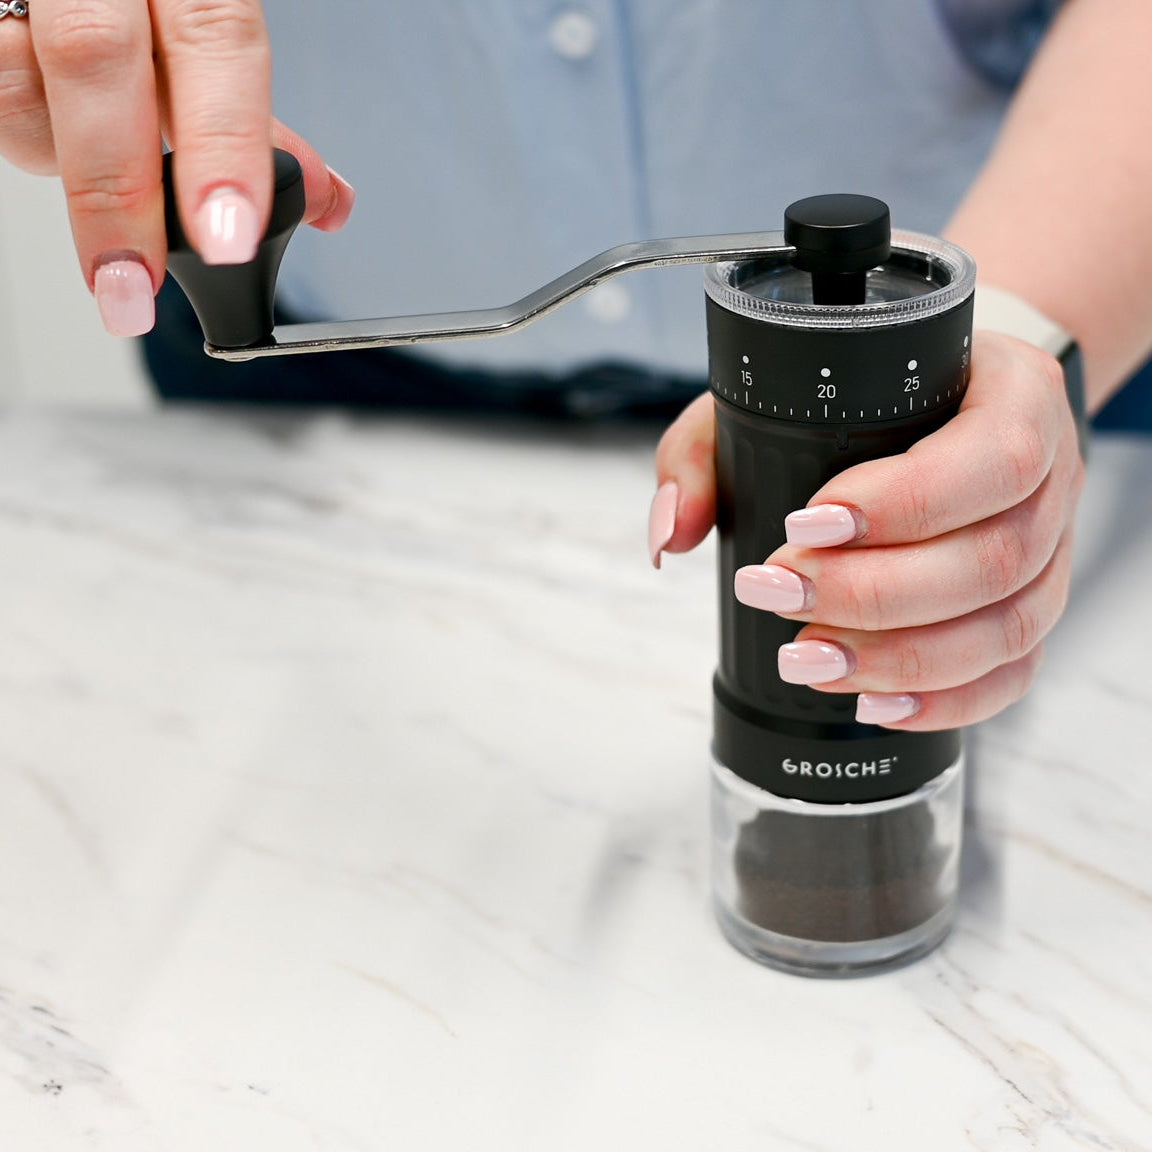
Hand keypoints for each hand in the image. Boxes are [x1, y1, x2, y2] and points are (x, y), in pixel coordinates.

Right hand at [0, 1, 353, 335]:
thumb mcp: (212, 36)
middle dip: (116, 193)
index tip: (230, 238)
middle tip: (132, 287)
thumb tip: (326, 203)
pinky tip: (64, 145)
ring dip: (70, 167)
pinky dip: (33, 138)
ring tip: (108, 202)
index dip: (225, 147)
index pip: (219, 43)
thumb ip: (256, 119)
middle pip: (96, 62)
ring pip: (25, 84)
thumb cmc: (153, 5)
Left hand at [649, 332, 1084, 729]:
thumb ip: (708, 450)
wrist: (955, 405)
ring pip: (1002, 627)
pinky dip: (942, 701)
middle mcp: (1049, 479)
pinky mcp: (1033, 612)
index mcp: (1013, 400)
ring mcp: (1051, 554)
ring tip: (807, 659)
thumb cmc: (872, 399)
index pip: (987, 457)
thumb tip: (674, 532)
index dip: (901, 504)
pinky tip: (873, 702)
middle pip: (990, 558)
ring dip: (898, 658)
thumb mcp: (782, 393)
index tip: (804, 525)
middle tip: (778, 594)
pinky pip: (1011, 674)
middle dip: (871, 593)